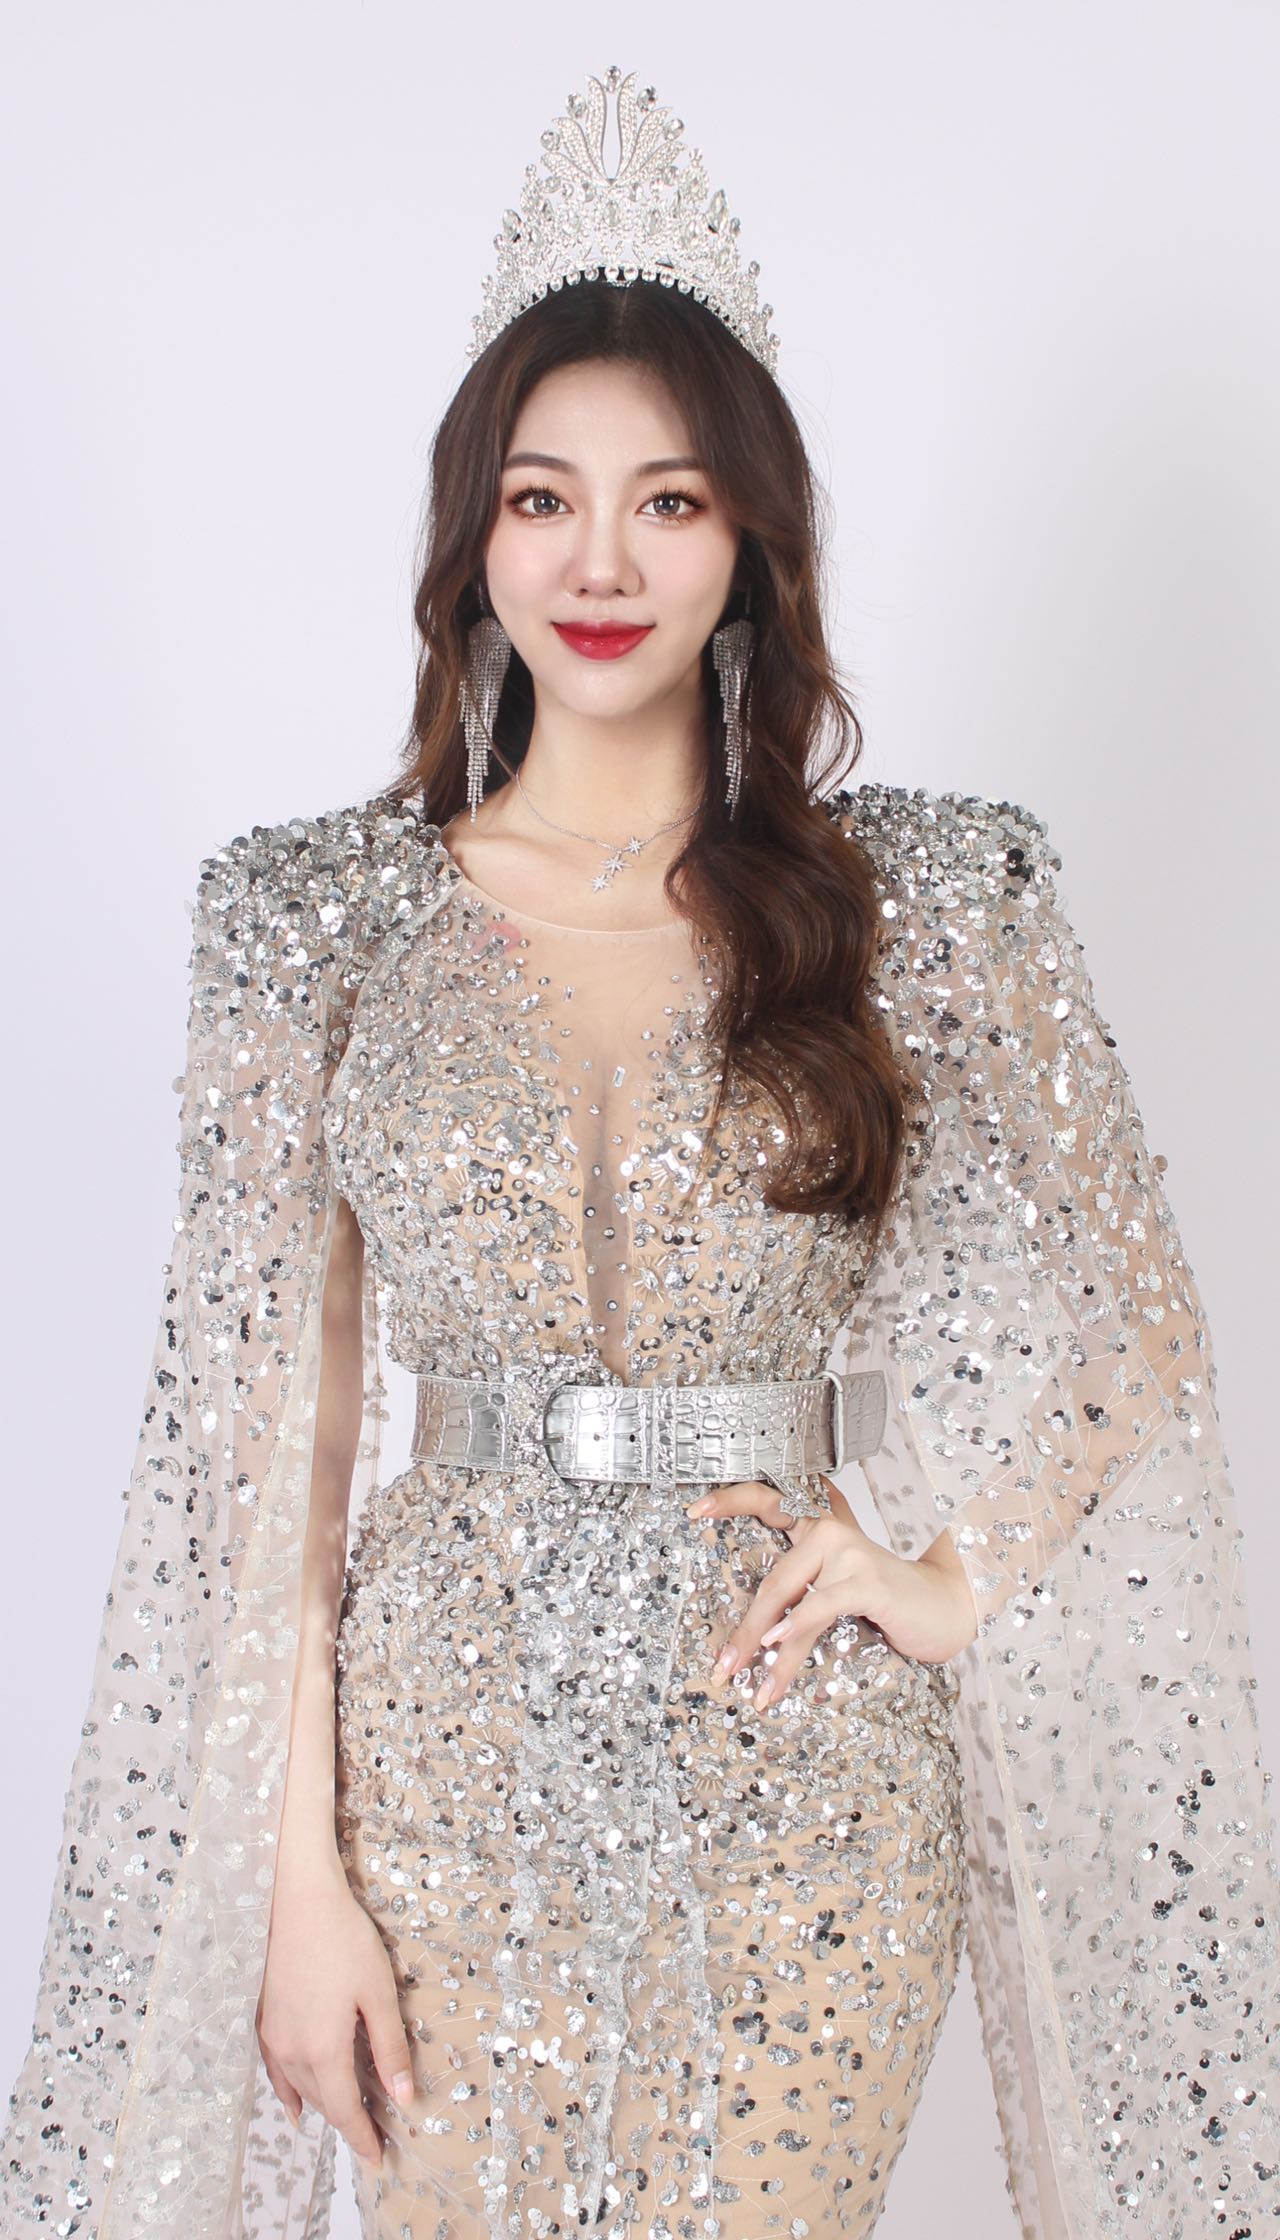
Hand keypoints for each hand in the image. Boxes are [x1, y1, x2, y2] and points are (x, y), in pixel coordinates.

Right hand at [256, 1851, 415, 2172]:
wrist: (297, 1900)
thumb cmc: (344, 1941)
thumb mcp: (379, 1994)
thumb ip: (389, 2048)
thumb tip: (403, 2097)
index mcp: (323, 2051)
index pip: (345, 2111)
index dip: (362, 2138)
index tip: (377, 2158)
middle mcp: (292, 2052)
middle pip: (322, 2102)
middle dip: (348, 2122)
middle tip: (372, 2136)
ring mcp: (273, 2037)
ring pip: (300, 2088)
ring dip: (323, 2106)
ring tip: (346, 2119)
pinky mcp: (263, 2020)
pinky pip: (277, 2071)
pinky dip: (290, 2092)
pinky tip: (295, 2104)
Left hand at [684, 1476, 978, 1707]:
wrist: (942, 1608)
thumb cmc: (885, 1601)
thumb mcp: (836, 1591)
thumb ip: (800, 1594)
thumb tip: (753, 1636)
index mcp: (818, 1525)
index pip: (766, 1499)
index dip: (729, 1500)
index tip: (693, 1510)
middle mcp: (830, 1529)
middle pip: (772, 1577)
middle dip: (744, 1627)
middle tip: (721, 1663)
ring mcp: (849, 1552)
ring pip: (789, 1598)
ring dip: (761, 1644)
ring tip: (741, 1676)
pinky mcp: (867, 1581)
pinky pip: (820, 1605)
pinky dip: (794, 1627)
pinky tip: (775, 1647)